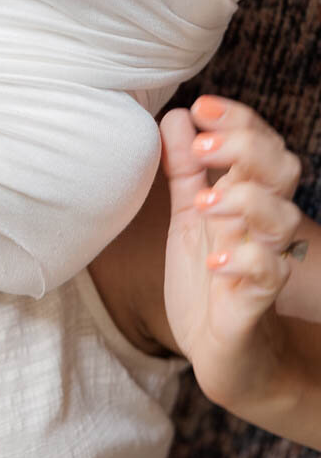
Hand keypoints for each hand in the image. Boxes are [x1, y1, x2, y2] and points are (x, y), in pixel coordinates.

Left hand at [160, 95, 305, 412]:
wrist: (223, 352)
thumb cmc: (210, 280)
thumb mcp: (190, 218)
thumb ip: (186, 171)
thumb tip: (176, 116)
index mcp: (247, 197)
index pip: (258, 144)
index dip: (237, 120)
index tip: (200, 106)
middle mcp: (262, 224)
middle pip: (281, 170)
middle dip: (246, 148)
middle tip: (202, 146)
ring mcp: (265, 260)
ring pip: (282, 218)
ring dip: (244, 201)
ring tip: (205, 202)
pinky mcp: (258, 301)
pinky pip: (268, 273)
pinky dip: (243, 260)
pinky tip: (215, 259)